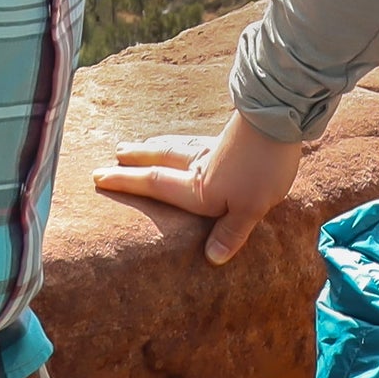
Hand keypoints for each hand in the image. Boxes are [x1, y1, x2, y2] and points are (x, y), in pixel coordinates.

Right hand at [90, 114, 305, 264]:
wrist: (280, 119)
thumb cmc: (264, 167)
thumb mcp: (251, 208)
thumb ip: (231, 233)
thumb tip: (211, 258)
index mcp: (198, 186)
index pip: (155, 184)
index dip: (125, 181)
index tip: (99, 176)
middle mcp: (199, 165)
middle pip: (160, 160)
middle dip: (135, 159)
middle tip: (114, 154)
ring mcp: (213, 148)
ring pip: (175, 147)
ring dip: (154, 147)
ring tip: (139, 145)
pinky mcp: (228, 138)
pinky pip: (194, 142)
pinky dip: (180, 142)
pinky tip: (186, 142)